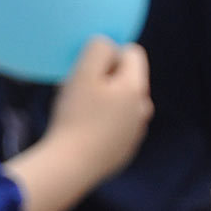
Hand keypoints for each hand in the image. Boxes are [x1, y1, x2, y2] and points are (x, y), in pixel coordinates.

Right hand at [44, 36, 152, 183]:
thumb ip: (98, 48)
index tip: (85, 73)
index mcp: (136, 87)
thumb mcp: (82, 74)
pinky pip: (115, 129)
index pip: (132, 52)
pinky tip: (82, 137)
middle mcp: (142, 109)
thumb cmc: (74, 118)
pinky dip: (101, 128)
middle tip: (76, 95)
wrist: (68, 168)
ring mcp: (135, 133)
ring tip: (78, 118)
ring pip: (121, 106)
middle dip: (104, 81)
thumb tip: (107, 43)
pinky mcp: (124, 152)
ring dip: (103, 105)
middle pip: (126, 80)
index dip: (106, 56)